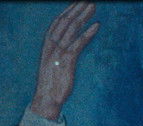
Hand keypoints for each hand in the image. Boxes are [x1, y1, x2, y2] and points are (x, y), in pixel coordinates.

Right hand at [30, 2, 98, 120]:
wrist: (46, 100)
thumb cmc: (51, 83)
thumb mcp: (54, 65)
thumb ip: (60, 53)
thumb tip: (69, 45)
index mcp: (47, 46)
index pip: (57, 23)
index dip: (68, 11)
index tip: (77, 2)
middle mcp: (51, 47)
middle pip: (65, 22)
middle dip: (77, 9)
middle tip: (88, 0)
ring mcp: (58, 54)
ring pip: (71, 29)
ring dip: (83, 16)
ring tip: (93, 6)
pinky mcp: (66, 62)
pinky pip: (77, 44)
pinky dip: (87, 34)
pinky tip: (96, 26)